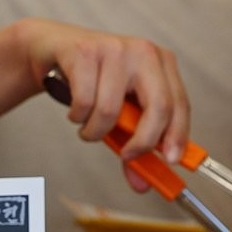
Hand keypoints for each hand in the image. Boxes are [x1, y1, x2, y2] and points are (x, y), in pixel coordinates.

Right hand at [19, 19, 189, 191]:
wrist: (52, 49)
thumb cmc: (92, 82)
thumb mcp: (118, 113)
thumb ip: (132, 145)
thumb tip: (141, 183)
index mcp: (160, 64)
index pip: (179, 105)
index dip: (177, 136)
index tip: (170, 161)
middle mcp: (143, 52)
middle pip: (158, 106)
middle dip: (142, 142)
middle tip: (126, 155)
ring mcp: (114, 49)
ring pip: (111, 111)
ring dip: (94, 131)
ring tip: (87, 124)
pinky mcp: (85, 51)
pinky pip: (84, 103)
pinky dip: (77, 117)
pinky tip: (75, 110)